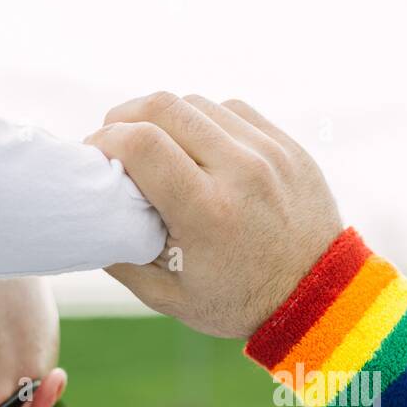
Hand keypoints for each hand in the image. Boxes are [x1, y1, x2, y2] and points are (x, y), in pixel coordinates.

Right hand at [86, 93, 342, 337]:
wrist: (319, 300)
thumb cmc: (240, 303)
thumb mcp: (170, 297)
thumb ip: (121, 257)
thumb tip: (87, 217)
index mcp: (207, 212)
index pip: (141, 142)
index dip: (104, 139)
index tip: (94, 156)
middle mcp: (241, 173)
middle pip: (162, 107)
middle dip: (124, 117)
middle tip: (114, 142)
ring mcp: (270, 154)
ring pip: (197, 103)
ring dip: (165, 117)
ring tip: (155, 145)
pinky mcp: (288, 147)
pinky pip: (233, 110)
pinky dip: (204, 122)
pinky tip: (197, 146)